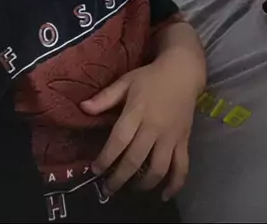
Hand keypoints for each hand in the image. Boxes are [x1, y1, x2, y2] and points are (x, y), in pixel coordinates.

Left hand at [81, 55, 198, 199]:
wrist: (183, 72)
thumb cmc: (150, 78)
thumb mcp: (126, 82)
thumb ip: (105, 97)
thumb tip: (82, 108)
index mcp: (137, 111)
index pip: (119, 140)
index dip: (106, 158)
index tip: (95, 170)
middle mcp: (154, 127)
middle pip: (135, 159)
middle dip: (119, 179)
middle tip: (107, 190)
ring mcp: (171, 136)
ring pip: (158, 168)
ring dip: (143, 184)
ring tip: (131, 189)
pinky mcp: (184, 141)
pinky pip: (182, 167)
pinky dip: (175, 184)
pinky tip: (164, 195)